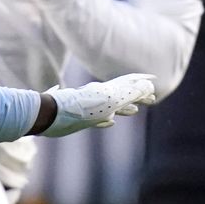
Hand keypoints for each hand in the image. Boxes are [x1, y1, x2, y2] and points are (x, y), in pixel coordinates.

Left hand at [41, 73, 156, 135]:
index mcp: (108, 91)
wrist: (50, 114)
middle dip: (138, 96)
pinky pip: (100, 119)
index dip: (142, 82)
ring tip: (134, 111)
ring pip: (112, 106)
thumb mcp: (112, 99)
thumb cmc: (81, 108)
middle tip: (152, 98)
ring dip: (125, 107)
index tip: (154, 81)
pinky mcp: (81, 120)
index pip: (129, 83)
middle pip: (124, 95)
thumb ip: (131, 92)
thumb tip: (149, 86)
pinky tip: (110, 123)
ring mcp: (91, 109)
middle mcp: (100, 97)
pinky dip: (109, 120)